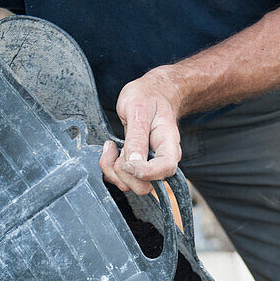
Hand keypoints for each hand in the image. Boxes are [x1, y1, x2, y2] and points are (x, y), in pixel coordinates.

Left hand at [99, 68, 182, 195]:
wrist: (152, 94)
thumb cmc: (148, 97)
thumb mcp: (138, 109)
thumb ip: (136, 137)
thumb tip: (134, 162)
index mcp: (168, 146)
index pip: (164, 170)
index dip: (144, 172)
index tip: (126, 161)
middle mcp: (161, 161)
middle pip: (145, 186)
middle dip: (123, 173)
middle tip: (115, 149)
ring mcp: (149, 166)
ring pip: (131, 186)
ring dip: (113, 170)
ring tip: (111, 147)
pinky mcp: (137, 167)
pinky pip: (123, 179)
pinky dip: (111, 169)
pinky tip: (111, 151)